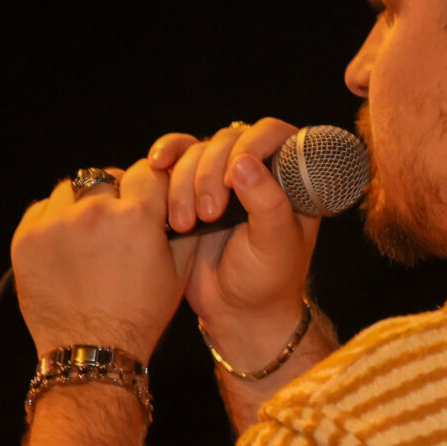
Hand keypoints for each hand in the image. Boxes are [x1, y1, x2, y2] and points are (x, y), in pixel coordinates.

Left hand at [10, 157, 184, 359]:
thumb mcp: (179, 272)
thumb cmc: (138, 317)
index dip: (150, 185)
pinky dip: (55, 220)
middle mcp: (94, 213)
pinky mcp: (27, 238)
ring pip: (73, 189)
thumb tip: (180, 195)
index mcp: (136, 218)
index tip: (148, 199)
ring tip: (89, 235)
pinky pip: (43, 209)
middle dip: (116, 194)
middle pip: (107, 177)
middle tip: (118, 222)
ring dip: (83, 204)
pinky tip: (67, 245)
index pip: (147, 171)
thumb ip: (184, 226)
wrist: (92, 353)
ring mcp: (55, 224)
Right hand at [149, 119, 318, 366]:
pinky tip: (157, 165)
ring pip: (197, 150)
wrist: (235, 310)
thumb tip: (243, 162)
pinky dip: (164, 156)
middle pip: (228, 140)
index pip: (274, 135)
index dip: (251, 145)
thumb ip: (267, 204)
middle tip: (209, 214)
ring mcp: (222, 175)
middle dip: (210, 174)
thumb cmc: (267, 280)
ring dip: (185, 182)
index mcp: (289, 177)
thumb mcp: (276, 246)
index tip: (233, 176)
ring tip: (186, 223)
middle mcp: (257, 168)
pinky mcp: (190, 184)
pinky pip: (175, 156)